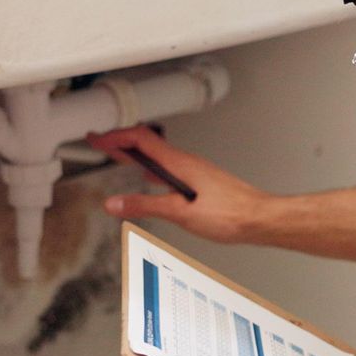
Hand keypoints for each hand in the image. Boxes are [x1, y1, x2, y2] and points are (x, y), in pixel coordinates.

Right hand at [87, 126, 271, 244]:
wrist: (259, 219)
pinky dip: (152, 169)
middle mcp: (187, 162)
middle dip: (121, 142)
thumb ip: (145, 206)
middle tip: (101, 143)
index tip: (96, 137)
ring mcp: (195, 170)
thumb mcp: (180, 213)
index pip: (140, 140)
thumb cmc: (230, 214)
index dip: (115, 136)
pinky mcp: (201, 181)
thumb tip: (115, 203)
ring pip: (159, 156)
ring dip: (136, 155)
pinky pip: (170, 168)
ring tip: (119, 158)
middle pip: (147, 144)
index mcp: (179, 164)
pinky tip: (151, 181)